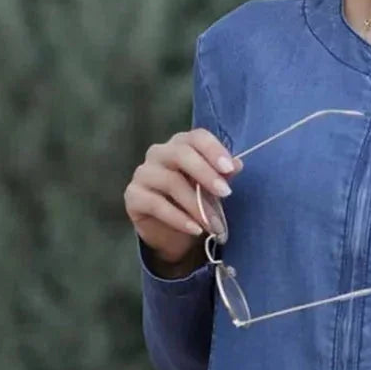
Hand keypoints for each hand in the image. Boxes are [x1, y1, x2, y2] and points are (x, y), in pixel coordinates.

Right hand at [124, 128, 241, 264]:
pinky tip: (195, 230)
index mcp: (181, 145)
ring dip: (196, 205)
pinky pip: (156, 204)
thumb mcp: (212, 189)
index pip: (197, 137)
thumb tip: (238, 164)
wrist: (169, 232)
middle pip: (181, 153)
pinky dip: (179, 219)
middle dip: (206, 173)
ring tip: (213, 224)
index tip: (229, 168)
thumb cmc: (193, 202)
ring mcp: (143, 173)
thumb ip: (223, 175)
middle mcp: (159, 153)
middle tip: (226, 193)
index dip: (213, 149)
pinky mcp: (133, 196)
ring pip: (171, 181)